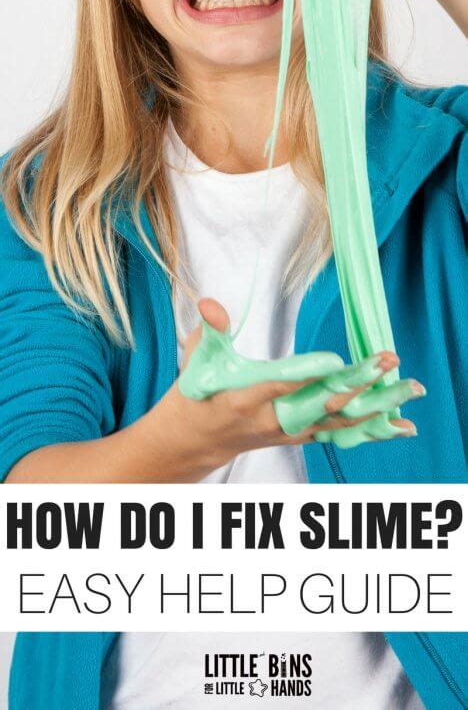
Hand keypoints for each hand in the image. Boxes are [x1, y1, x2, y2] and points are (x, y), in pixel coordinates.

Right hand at [153, 298, 422, 478]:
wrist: (195, 441)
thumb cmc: (197, 392)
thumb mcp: (196, 358)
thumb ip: (209, 329)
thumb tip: (210, 302)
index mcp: (243, 397)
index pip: (279, 385)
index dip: (306, 375)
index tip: (335, 361)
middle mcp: (271, 420)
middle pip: (320, 403)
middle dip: (356, 384)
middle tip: (386, 361)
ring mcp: (289, 432)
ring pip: (340, 422)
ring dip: (376, 405)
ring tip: (409, 389)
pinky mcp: (301, 437)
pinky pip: (342, 435)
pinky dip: (372, 429)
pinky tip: (401, 424)